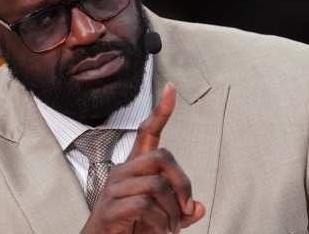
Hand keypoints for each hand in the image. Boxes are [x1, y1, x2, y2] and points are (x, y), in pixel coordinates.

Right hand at [80, 83, 205, 233]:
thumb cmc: (130, 230)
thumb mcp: (161, 220)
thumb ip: (180, 212)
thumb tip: (198, 208)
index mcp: (133, 169)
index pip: (146, 132)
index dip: (160, 111)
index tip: (171, 89)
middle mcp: (121, 172)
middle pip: (161, 156)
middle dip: (183, 183)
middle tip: (186, 209)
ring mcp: (113, 189)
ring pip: (157, 185)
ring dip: (173, 212)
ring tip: (170, 229)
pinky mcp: (110, 208)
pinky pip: (145, 205)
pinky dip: (161, 223)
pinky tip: (158, 232)